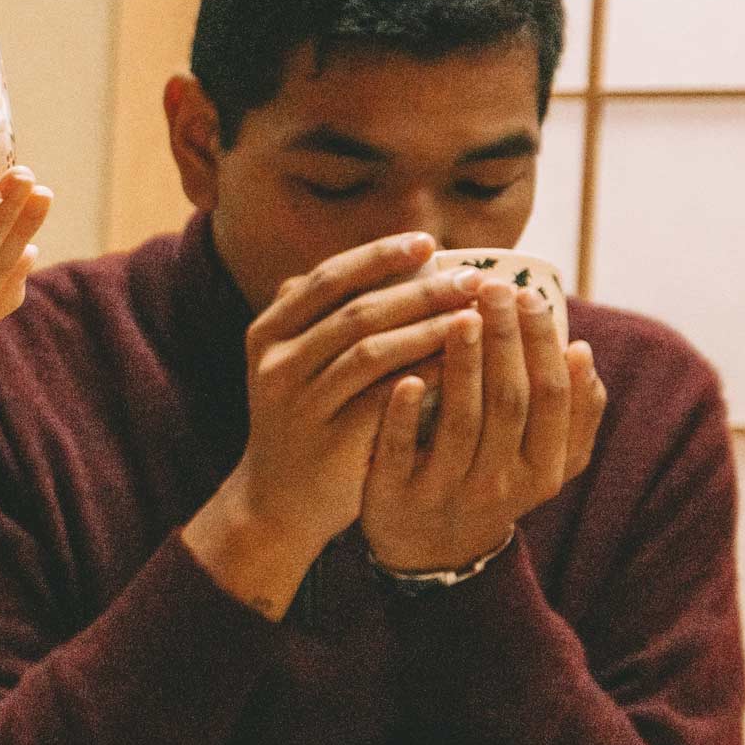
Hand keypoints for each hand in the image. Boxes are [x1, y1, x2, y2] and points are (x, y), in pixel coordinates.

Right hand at [180, 232, 475, 617]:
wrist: (278, 501)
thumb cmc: (305, 420)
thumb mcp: (297, 362)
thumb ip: (328, 315)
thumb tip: (390, 259)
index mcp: (268, 333)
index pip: (327, 278)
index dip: (379, 256)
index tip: (428, 243)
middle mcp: (276, 363)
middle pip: (356, 311)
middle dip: (420, 290)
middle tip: (472, 279)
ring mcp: (299, 403)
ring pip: (372, 350)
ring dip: (429, 328)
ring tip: (476, 315)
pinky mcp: (330, 439)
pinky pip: (386, 396)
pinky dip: (425, 374)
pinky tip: (461, 362)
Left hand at [359, 269, 607, 574]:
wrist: (430, 551)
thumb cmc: (492, 480)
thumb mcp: (542, 460)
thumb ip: (571, 414)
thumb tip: (582, 353)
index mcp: (544, 468)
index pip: (552, 398)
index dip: (543, 345)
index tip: (529, 296)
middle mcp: (502, 483)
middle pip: (510, 402)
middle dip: (506, 340)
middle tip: (493, 288)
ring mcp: (449, 491)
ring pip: (462, 421)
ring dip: (463, 365)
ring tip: (458, 316)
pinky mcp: (398, 495)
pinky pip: (403, 450)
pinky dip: (406, 413)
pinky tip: (407, 375)